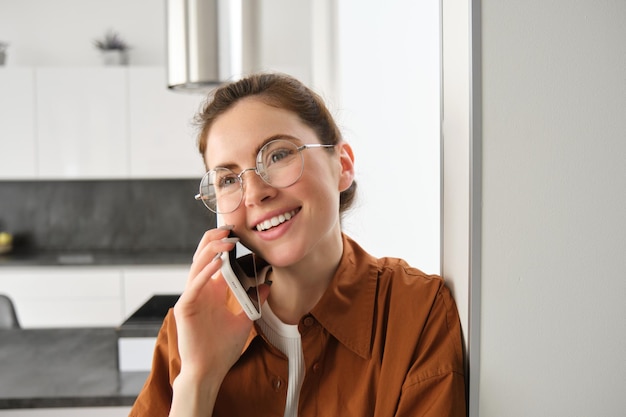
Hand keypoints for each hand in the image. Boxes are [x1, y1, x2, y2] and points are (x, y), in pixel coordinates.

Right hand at [172, 226, 267, 384]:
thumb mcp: (244, 319)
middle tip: (230, 229)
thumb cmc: (223, 348)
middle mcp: (200, 291)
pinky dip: (205, 272)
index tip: (238, 233)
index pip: (215, 260)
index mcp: (212, 291)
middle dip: (215, 240)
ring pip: (197, 266)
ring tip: (226, 240)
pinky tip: (217, 263)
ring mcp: (191, 298)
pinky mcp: (185, 308)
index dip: (224, 245)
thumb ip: (253, 300)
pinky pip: (195, 285)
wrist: (209, 371)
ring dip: (211, 251)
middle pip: (203, 257)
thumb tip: (267, 283)